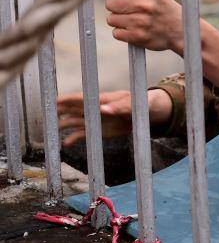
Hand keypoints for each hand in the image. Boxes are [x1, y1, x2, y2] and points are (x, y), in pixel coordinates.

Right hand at [57, 89, 172, 146]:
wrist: (148, 114)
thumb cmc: (142, 104)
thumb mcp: (134, 105)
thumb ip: (120, 107)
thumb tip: (103, 109)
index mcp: (103, 99)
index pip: (83, 98)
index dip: (68, 99)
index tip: (55, 101)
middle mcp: (95, 109)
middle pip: (73, 109)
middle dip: (59, 111)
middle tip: (46, 116)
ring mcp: (95, 119)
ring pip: (74, 121)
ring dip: (63, 125)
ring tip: (50, 132)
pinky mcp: (98, 130)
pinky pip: (83, 134)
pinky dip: (74, 138)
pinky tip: (65, 144)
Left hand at [102, 0, 183, 52]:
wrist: (180, 29)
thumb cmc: (160, 6)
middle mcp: (145, 4)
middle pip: (110, 4)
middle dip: (116, 7)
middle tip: (130, 9)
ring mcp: (142, 22)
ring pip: (111, 19)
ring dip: (119, 20)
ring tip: (133, 20)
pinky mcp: (138, 37)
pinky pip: (116, 33)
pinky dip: (123, 32)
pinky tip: (134, 29)